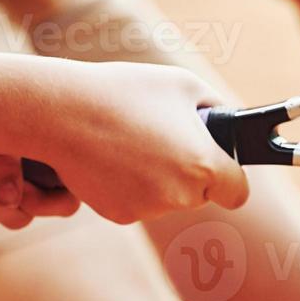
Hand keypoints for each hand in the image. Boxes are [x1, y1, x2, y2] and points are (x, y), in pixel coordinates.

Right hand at [40, 62, 248, 224]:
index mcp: (202, 165)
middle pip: (200, 194)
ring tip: (133, 141)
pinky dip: (130, 185)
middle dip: (190, 172)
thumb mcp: (183, 85)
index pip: (237, 193)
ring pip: (168, 198)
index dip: (230, 179)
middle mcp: (179, 195)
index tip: (222, 169)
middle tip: (164, 138)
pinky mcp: (118, 215)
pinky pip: (138, 202)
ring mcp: (147, 209)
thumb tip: (224, 124)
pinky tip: (113, 156)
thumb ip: (215, 109)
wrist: (62, 112)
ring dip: (159, 178)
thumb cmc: (125, 92)